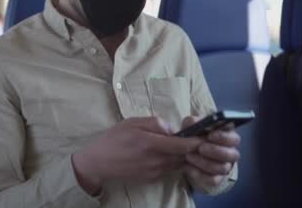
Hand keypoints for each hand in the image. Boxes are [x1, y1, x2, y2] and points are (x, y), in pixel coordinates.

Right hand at [72, 117, 202, 194]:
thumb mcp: (131, 123)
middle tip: (195, 139)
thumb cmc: (113, 139)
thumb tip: (171, 128)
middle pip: (184, 156)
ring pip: (178, 163)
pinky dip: (172, 162)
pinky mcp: (152, 178)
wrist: (98, 163)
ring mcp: (155, 171)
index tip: (204, 135)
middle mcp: (156, 160)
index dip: (196, 141)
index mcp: (151, 143)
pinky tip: (164, 154)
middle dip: (192, 148)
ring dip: (182, 155)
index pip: (182, 145)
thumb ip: (154, 123)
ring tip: (179, 145)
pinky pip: (169, 169)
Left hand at [182, 116, 240, 186]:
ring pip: (222, 168)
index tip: (210, 135)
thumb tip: (193, 122)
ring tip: (189, 156)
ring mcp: (225, 166)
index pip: (234, 137)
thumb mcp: (189, 125)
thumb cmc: (191, 134)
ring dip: (204, 162)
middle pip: (233, 155)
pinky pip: (213, 180)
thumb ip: (191, 122)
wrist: (183, 151)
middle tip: (200, 148)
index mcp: (227, 136)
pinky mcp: (217, 177)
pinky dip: (200, 174)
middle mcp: (230, 151)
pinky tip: (188, 167)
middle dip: (216, 151)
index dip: (224, 137)